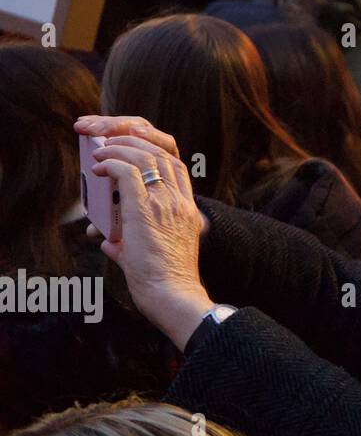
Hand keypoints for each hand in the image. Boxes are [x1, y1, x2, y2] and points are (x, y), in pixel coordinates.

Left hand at [75, 116, 212, 348]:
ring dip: (119, 148)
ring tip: (100, 151)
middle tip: (111, 140)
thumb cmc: (163, 282)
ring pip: (145, 157)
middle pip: (163, 153)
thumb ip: (130, 243)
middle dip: (134, 140)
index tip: (132, 148)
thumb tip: (108, 242)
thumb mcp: (151, 255)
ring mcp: (165, 204)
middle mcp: (180, 201)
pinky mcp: (146, 210)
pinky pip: (128, 173)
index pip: (176, 166)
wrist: (173, 295)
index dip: (153, 151)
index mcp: (187, 210)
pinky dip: (111, 164)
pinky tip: (99, 166)